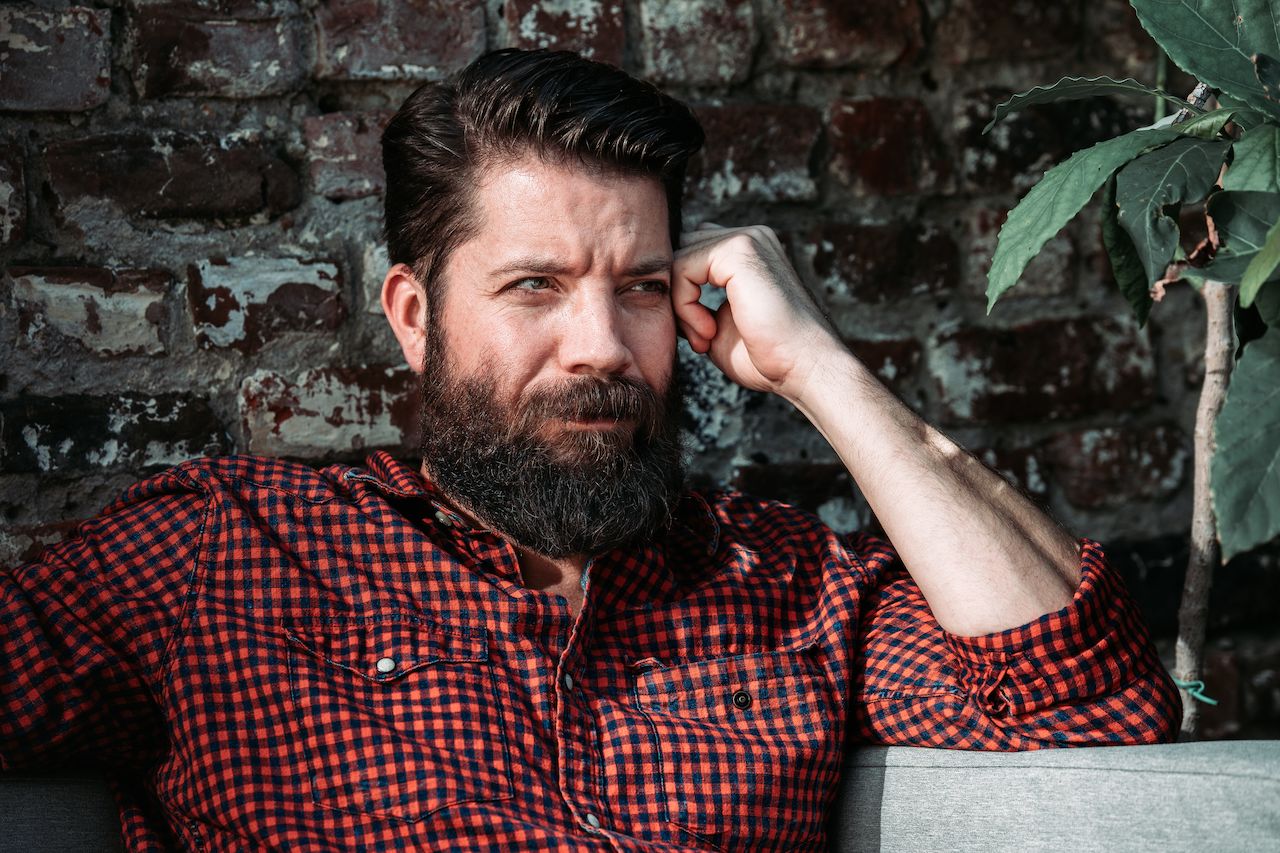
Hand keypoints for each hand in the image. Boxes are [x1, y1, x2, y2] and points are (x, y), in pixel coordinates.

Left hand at [672, 223, 842, 400]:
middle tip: (700, 337)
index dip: (683, 295)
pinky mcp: (739, 250)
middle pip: (681, 251)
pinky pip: (683, 267)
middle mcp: (750, 238)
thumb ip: (694, 303)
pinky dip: (685, 305)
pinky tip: (709, 331)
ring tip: (705, 337)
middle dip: (678, 296)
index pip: (692, 254)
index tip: (700, 336)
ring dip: (681, 305)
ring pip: (678, 259)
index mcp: (748, 253)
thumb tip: (662, 296)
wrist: (805, 368)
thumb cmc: (768, 356)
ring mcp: (746, 239)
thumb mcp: (719, 325)